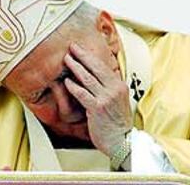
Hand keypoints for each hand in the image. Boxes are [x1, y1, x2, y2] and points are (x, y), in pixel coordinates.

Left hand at [63, 42, 132, 156]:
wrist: (122, 141)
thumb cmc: (117, 123)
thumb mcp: (117, 100)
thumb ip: (108, 87)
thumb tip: (95, 76)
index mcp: (119, 85)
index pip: (104, 66)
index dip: (90, 56)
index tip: (81, 49)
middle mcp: (114, 89)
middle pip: (96, 67)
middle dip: (82, 55)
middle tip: (72, 47)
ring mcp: (106, 98)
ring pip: (88, 78)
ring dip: (76, 67)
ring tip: (67, 59)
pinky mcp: (97, 108)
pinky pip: (83, 94)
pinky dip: (74, 86)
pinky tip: (67, 81)